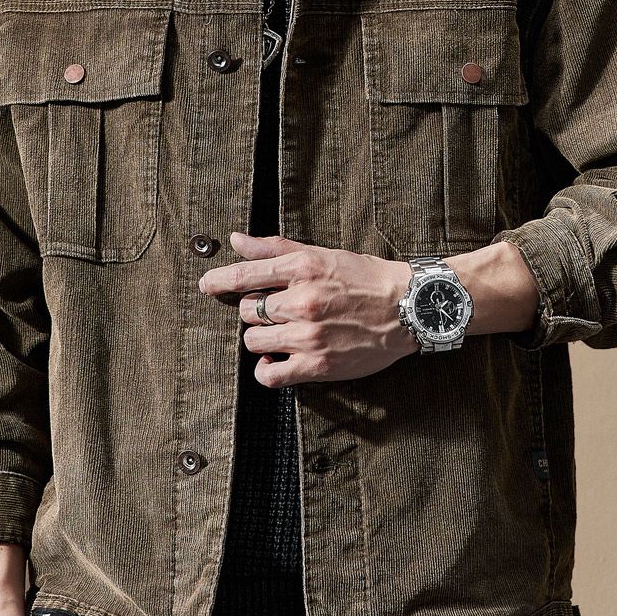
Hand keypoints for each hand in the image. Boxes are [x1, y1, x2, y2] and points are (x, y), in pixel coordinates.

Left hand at [197, 231, 416, 385]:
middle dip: (254, 310)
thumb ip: (275, 248)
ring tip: (280, 333)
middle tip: (275, 311)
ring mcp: (308, 335)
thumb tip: (237, 240)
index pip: (244, 274)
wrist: (409, 308)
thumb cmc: (366, 278)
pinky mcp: (317, 365)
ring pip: (253, 339)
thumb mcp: (321, 253)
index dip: (219, 281)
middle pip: (247, 310)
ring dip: (259, 337)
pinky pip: (270, 374)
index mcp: (302, 267)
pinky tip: (273, 360)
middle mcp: (302, 300)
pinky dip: (264, 369)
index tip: (207, 286)